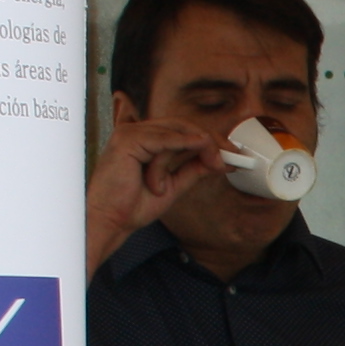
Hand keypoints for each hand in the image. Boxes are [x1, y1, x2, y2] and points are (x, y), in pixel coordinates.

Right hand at [85, 117, 223, 275]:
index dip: (210, 139)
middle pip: (183, 125)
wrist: (111, 220)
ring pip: (176, 129)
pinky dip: (184, 141)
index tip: (233, 153)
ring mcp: (130, 133)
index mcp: (146, 141)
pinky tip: (201, 145)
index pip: (183, 130)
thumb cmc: (132, 205)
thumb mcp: (173, 185)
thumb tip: (220, 160)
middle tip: (233, 154)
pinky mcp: (126, 140)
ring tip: (218, 160)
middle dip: (212, 139)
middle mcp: (138, 133)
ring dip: (202, 144)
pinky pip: (162, 137)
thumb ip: (193, 169)